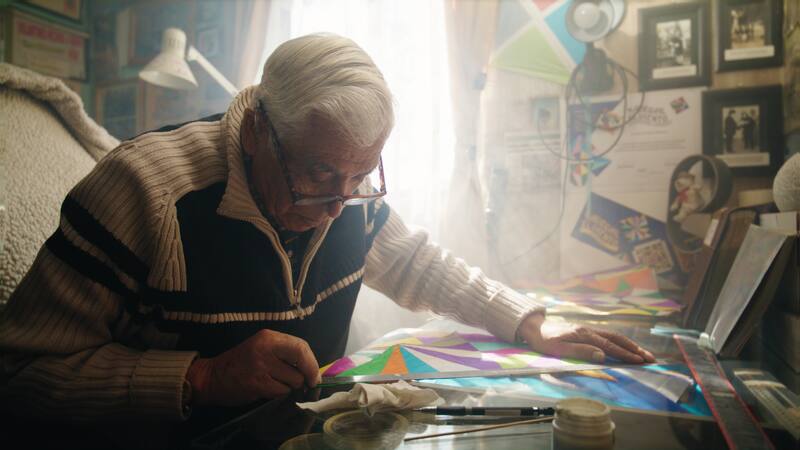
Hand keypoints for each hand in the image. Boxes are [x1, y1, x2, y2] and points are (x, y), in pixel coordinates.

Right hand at [187, 329, 320, 406]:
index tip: (314, 374)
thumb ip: (285, 353)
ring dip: (289, 386)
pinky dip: (279, 394)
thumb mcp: (262, 348)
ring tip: (275, 384)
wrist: (212, 377)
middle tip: (308, 383)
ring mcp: (261, 366)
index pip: (301, 346)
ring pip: (293, 380)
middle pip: (301, 361)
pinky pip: (281, 392)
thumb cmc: (241, 363)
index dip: (312, 362)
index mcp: (269, 337)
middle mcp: (266, 348)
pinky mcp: (257, 384)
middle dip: (308, 375)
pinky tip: (267, 390)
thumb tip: (312, 369)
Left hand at [517, 313, 654, 363]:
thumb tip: (603, 356)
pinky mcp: (587, 332)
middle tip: (651, 358)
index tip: (640, 361)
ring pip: (615, 337)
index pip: (609, 346)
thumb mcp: (559, 349)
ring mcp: (589, 330)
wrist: (535, 327)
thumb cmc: (545, 341)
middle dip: (635, 349)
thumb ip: (581, 352)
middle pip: (617, 339)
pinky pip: (609, 337)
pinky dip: (621, 343)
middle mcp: (590, 330)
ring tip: (644, 354)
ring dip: (630, 345)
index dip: (625, 354)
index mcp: (584, 334)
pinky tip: (627, 348)